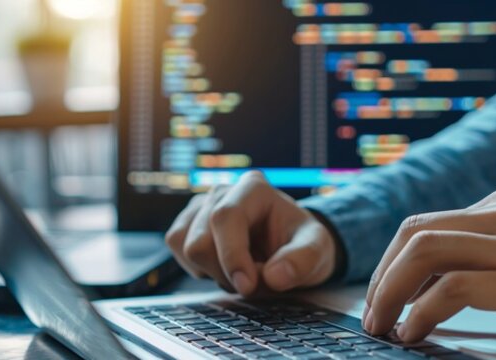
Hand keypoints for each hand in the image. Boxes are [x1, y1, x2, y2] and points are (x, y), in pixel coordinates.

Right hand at [166, 171, 338, 295]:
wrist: (290, 246)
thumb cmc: (302, 243)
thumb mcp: (318, 250)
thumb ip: (303, 261)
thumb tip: (274, 276)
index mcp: (254, 189)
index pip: (226, 217)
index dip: (232, 255)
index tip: (247, 286)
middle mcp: (222, 192)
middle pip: (200, 241)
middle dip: (226, 273)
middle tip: (255, 281)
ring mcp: (201, 207)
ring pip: (185, 247)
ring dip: (213, 272)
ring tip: (242, 271)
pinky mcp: (187, 224)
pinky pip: (178, 251)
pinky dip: (200, 269)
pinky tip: (224, 267)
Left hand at [362, 188, 495, 350]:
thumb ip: (494, 250)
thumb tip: (436, 280)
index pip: (427, 224)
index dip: (393, 263)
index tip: (383, 297)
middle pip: (414, 232)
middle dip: (381, 275)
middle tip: (373, 315)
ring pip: (422, 253)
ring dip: (390, 292)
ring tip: (384, 327)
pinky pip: (450, 289)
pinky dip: (420, 312)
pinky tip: (415, 332)